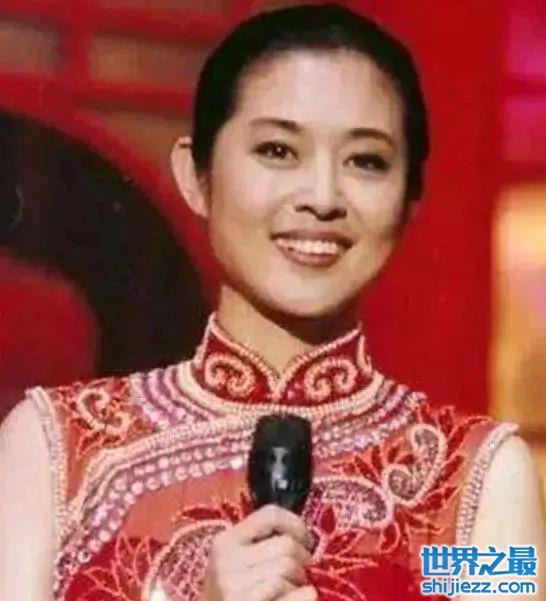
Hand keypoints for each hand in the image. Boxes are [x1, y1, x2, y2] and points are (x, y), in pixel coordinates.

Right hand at [201, 504, 316, 600]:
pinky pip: (289, 593)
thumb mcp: (234, 565)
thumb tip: (302, 537)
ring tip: (293, 589)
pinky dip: (301, 595)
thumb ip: (259, 546)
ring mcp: (233, 586)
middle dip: (302, 558)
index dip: (296, 524)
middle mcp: (226, 560)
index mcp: (225, 541)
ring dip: (299, 581)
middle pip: (286, 544)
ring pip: (288, 568)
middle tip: (302, 572)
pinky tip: (302, 596)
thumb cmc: (229, 596)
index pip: (270, 515)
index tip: (306, 540)